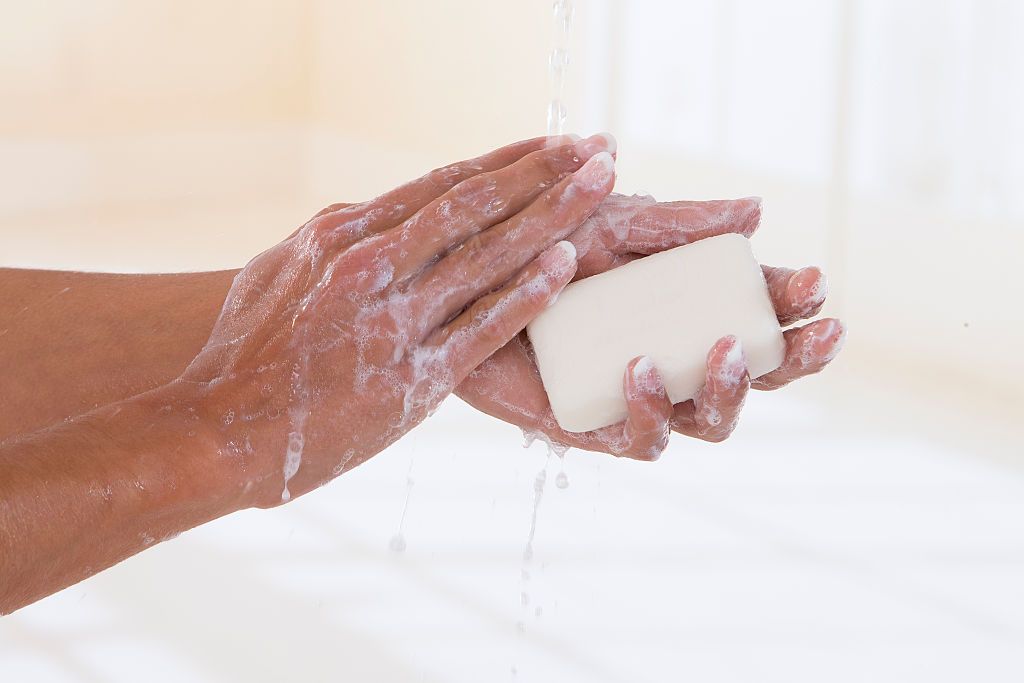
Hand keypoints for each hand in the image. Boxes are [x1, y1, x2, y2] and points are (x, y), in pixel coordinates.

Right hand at [180, 134, 616, 505]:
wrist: (215, 431)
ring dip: (553, 215)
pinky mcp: (413, 377)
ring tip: (603, 185)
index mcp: (340, 233)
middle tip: (601, 147)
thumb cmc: (244, 354)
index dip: (505, 160)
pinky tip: (566, 265)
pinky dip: (527, 293)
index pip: (441, 183)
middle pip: (475, 205)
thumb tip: (378, 217)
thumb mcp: (280, 273)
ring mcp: (393, 320)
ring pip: (488, 255)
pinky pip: (482, 326)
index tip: (552, 143)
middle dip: (545, 172)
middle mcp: (370, 264)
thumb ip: (335, 242)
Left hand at [455, 193, 845, 459]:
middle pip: (752, 377)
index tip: (815, 282)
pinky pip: (641, 438)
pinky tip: (640, 365)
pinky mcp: (591, 425)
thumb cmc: (539, 246)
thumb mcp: (614, 223)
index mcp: (684, 307)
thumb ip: (679, 224)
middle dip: (795, 359)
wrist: (464, 277)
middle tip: (820, 332)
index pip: (755, 316)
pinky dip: (650, 408)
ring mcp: (634, 395)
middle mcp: (669, 355)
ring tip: (724, 349)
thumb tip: (755, 212)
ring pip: (710, 421)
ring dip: (732, 391)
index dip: (793, 306)